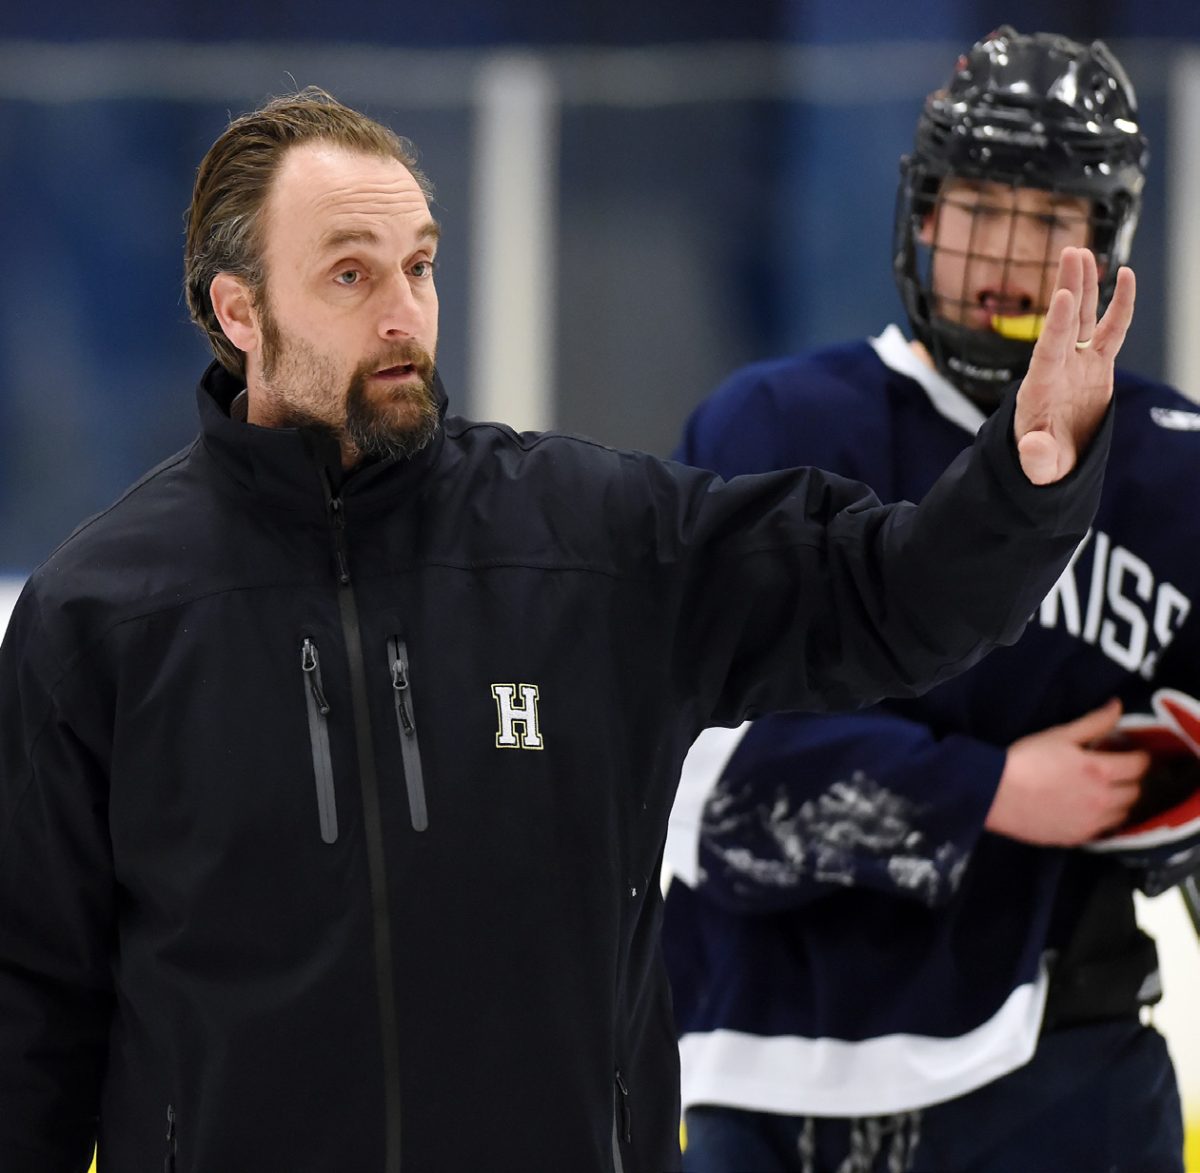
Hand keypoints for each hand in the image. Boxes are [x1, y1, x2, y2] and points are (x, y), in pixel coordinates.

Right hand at [984, 699, 1146, 845]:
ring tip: (1102, 791)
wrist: (995, 793)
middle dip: (1129, 779)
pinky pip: (1103, 830)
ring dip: (1119, 801)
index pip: (1138, 765)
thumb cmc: (1025, 760)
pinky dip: (1102, 819)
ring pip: (1123, 814)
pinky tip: (1086, 810)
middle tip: (1114, 771)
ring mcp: (1091, 823)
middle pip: (1135, 792)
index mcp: (1100, 771)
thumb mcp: (1059, 735)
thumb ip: (1094, 722)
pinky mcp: (1077, 838)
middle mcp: (1102, 800)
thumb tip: (1117, 707)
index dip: (1138, 756)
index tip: (1130, 752)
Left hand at [1013, 247, 1135, 484]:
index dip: (1058, 324)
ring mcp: (1076, 364)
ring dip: (1084, 285)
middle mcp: (1057, 370)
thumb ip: (1035, 458)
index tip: (1065, 294)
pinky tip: (1124, 276)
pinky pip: (1110, 330)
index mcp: (1040, 390)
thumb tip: (1033, 448)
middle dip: (1068, 288)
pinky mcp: (1096, 366)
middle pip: (1064, 322)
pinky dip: (1118, 305)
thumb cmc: (1041, 465)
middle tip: (1072, 253)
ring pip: (1083, 318)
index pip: (1049, 351)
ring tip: (1081, 251)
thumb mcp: (1038, 470)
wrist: (1050, 461)